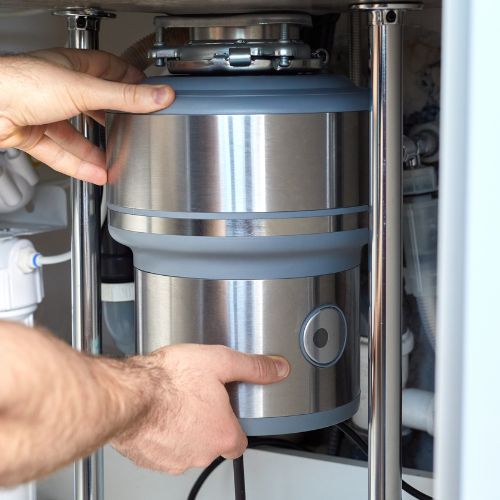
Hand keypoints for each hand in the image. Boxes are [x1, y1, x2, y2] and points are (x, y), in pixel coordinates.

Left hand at [0, 48, 173, 184]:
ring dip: (98, 151)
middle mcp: (58, 89)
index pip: (108, 69)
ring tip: (117, 161)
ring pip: (78, 135)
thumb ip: (125, 97)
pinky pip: (63, 154)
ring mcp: (45, 113)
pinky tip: (97, 173)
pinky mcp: (35, 136)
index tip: (147, 91)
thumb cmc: (22, 83)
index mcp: (72, 68)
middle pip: (94, 106)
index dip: (128, 79)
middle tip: (134, 131)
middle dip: (114, 121)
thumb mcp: (84, 90)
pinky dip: (81, 165)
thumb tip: (160, 96)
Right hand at [112, 344, 289, 474]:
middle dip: (207, 423)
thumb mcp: (220, 361)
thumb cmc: (170, 379)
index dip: (234, 426)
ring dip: (184, 428)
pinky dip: (162, 433)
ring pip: (186, 446)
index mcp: (222, 434)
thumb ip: (252, 367)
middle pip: (212, 444)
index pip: (239, 443)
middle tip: (198, 397)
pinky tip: (158, 411)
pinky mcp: (148, 459)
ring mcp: (172, 460)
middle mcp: (200, 453)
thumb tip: (277, 369)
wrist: (128, 393)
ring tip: (176, 400)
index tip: (227, 412)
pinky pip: (162, 448)